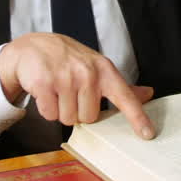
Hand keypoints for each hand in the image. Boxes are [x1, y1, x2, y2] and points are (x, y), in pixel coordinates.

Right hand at [0, 33, 156, 138]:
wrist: (32, 47)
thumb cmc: (67, 60)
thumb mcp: (96, 66)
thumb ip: (121, 86)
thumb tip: (147, 94)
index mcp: (104, 69)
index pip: (124, 96)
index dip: (137, 117)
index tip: (148, 133)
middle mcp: (87, 72)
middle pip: (89, 117)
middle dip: (77, 110)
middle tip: (70, 92)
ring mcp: (65, 77)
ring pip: (69, 119)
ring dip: (61, 110)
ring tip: (57, 90)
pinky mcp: (44, 84)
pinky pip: (50, 115)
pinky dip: (46, 108)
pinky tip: (45, 91)